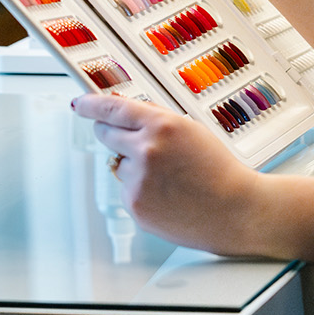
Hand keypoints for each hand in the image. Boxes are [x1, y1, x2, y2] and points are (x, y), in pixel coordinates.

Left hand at [73, 93, 269, 255]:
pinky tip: (167, 195)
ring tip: (169, 178)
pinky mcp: (135, 205)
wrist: (233, 210)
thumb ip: (156, 119)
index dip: (90, 104)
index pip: (112, 108)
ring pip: (119, 165)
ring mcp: (138, 180)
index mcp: (162, 126)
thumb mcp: (191, 130)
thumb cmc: (218, 171)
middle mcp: (146, 150)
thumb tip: (126, 112)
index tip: (80, 104)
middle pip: (106, 134)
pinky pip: (127, 190)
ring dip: (134, 167)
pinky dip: (142, 191)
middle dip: (113, 135)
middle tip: (133, 143)